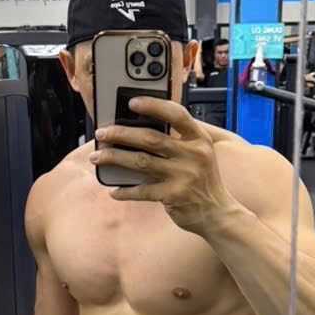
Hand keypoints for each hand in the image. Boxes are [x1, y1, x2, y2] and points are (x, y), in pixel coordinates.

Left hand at [91, 97, 239, 233]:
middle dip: (121, 134)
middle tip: (102, 133)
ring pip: (141, 162)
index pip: (176, 114)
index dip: (154, 106)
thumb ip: (178, 139)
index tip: (132, 102)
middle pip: (150, 138)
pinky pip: (142, 191)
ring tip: (98, 156)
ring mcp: (184, 175)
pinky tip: (113, 190)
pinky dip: (125, 191)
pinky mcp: (174, 195)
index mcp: (199, 139)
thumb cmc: (202, 180)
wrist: (217, 213)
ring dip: (115, 158)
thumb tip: (139, 126)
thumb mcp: (199, 153)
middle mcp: (193, 154)